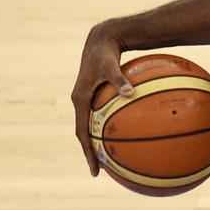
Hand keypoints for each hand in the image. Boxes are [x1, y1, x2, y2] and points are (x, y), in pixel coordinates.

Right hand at [70, 23, 133, 175]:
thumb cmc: (105, 52)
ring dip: (97, 142)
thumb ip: (119, 80)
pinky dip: (108, 127)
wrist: (100, 39)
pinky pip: (100, 116)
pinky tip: (124, 133)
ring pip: (90, 126)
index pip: (81, 132)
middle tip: (100, 170)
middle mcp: (80, 101)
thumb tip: (130, 92)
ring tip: (109, 158)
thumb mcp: (110, 65)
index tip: (95, 169)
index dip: (87, 152)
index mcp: (80, 99)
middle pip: (83, 134)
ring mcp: (87, 99)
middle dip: (90, 152)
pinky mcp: (94, 95)